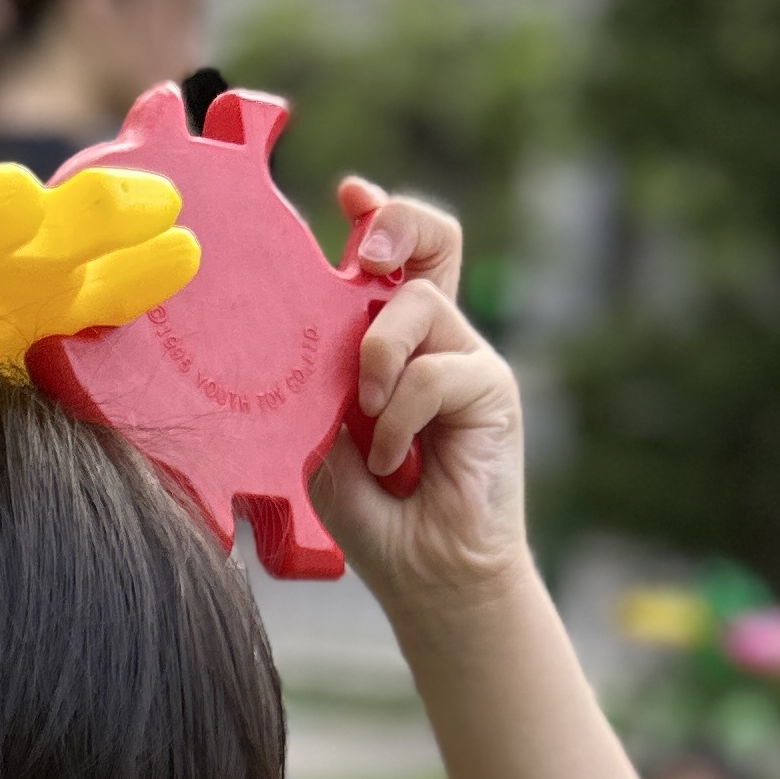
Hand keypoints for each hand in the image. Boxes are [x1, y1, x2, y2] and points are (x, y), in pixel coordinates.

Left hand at [314, 181, 529, 621]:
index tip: (348, 197)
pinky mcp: (493, 390)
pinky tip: (391, 462)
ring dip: (375, 358)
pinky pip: (434, 373)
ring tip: (363, 417)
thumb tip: (286, 338)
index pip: (397, 257)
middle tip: (360, 258)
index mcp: (394, 345)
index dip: (381, 216)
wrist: (429, 581)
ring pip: (419, 305)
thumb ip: (316, 389)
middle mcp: (436, 341)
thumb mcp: (321, 444)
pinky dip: (399, 417)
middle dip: (395, 227)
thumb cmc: (376, 520)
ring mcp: (468, 361)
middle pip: (433, 240)